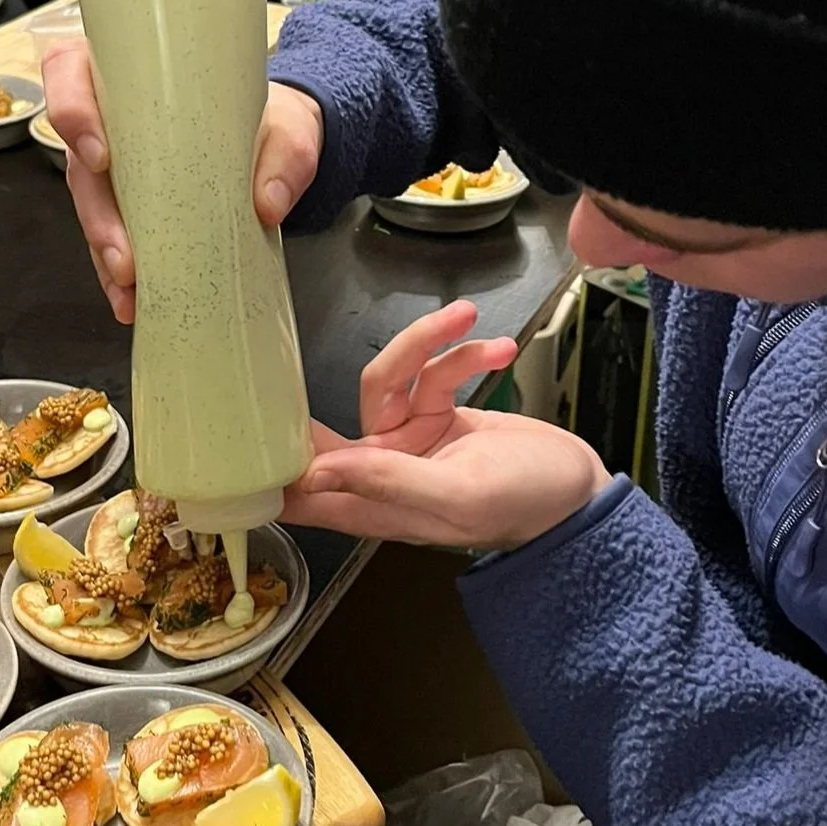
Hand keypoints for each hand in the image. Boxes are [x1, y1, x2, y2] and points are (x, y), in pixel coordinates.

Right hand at [42, 41, 324, 323]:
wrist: (279, 147)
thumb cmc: (268, 119)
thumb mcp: (289, 127)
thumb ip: (286, 156)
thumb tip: (269, 202)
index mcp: (131, 75)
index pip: (70, 71)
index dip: (70, 109)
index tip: (99, 155)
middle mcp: (112, 120)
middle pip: (78, 159)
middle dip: (96, 214)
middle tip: (124, 257)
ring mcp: (118, 167)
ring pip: (90, 206)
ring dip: (104, 251)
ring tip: (129, 289)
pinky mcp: (131, 207)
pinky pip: (112, 239)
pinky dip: (117, 274)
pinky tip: (131, 301)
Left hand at [283, 301, 610, 551]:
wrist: (579, 493)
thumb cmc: (525, 505)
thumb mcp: (458, 496)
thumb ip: (388, 482)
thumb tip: (316, 473)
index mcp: (372, 505)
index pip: (295, 491)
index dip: (265, 462)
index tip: (246, 413)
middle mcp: (379, 474)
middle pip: (344, 412)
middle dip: (377, 364)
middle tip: (376, 326)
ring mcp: (408, 443)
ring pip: (392, 377)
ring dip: (429, 344)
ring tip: (470, 320)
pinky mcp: (437, 416)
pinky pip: (432, 372)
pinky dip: (464, 354)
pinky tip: (500, 348)